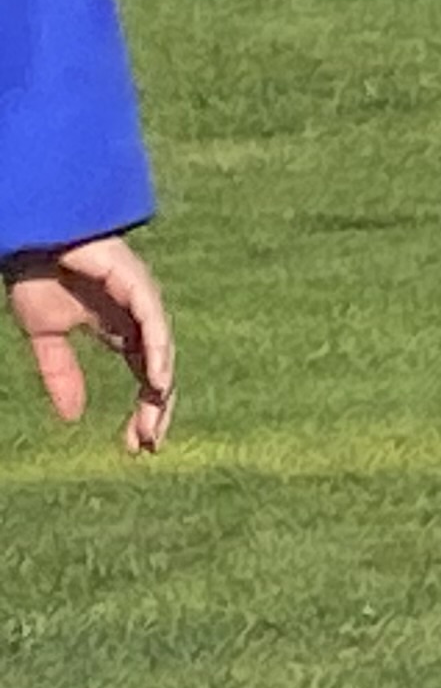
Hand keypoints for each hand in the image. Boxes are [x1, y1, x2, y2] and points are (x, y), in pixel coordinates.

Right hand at [11, 234, 173, 452]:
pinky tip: (157, 380)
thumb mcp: (47, 336)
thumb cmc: (40, 277)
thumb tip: (72, 417)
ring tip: (154, 423)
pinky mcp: (135, 283)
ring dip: (160, 388)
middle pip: (161, 369)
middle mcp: (139, 316)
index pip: (146, 376)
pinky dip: (157, 351)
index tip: (138, 447)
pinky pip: (153, 322)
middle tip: (149, 445)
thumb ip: (60, 373)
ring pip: (162, 350)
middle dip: (157, 409)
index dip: (146, 410)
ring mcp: (141, 299)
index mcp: (122, 330)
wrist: (32, 240)